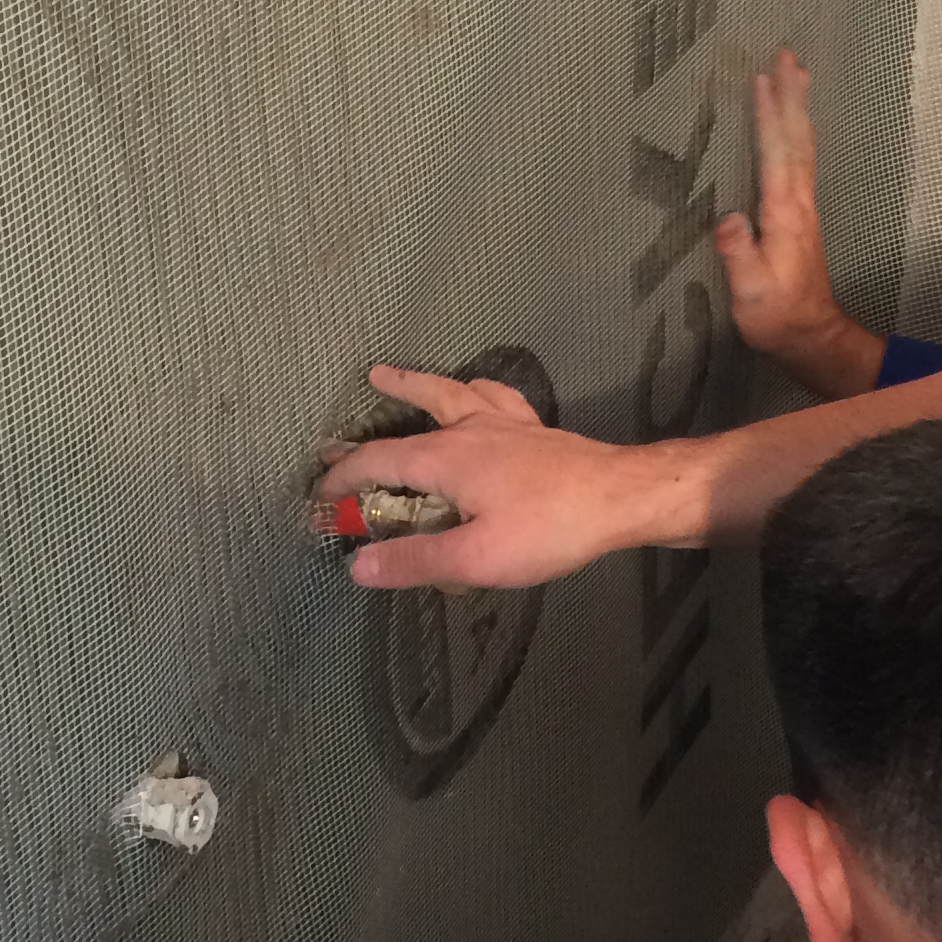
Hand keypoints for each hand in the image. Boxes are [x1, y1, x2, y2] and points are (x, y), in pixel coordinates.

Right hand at [318, 365, 683, 591]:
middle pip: (412, 414)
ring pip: (452, 393)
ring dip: (418, 385)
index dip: (342, 477)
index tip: (320, 495)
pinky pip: (496, 398)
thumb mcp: (476, 558)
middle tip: (350, 411)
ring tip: (393, 375)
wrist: (620, 497)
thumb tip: (358, 566)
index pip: (376, 462)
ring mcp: (504, 425)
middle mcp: (468, 430)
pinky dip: (477, 390)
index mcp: (445, 459)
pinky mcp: (533, 431)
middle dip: (376, 419)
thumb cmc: (549, 529)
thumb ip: (415, 561)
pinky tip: (478, 390)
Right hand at [713, 50, 883, 399]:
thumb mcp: (750, 291)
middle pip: (797, 139)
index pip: (776, 154)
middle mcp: (799, 203)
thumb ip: (739, 254)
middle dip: (791, 96)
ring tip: (794, 75)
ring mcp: (804, 208)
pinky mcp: (801, 216)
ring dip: (797, 109)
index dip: (768, 116)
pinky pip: (800, 160)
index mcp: (783, 214)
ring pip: (802, 146)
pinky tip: (793, 126)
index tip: (764, 78)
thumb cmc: (776, 315)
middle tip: (788, 54)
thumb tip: (728, 218)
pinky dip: (795, 133)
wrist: (811, 336)